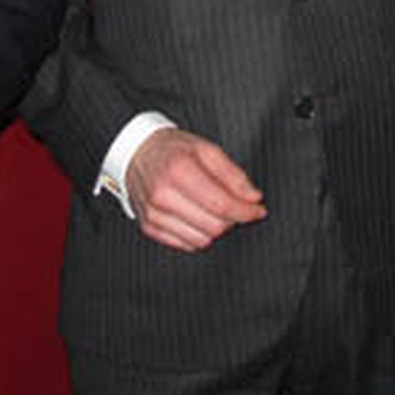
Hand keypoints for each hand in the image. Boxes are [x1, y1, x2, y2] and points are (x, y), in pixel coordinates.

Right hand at [126, 128, 265, 251]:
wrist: (136, 152)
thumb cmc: (173, 149)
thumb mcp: (206, 149)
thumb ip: (233, 174)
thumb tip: (253, 198)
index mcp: (178, 170)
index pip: (221, 204)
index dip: (246, 211)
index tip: (258, 209)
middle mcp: (162, 194)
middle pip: (214, 225)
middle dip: (232, 218)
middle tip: (235, 205)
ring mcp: (153, 213)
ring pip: (202, 240)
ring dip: (216, 228)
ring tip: (213, 208)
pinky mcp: (149, 227)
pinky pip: (186, 245)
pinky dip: (198, 234)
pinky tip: (197, 216)